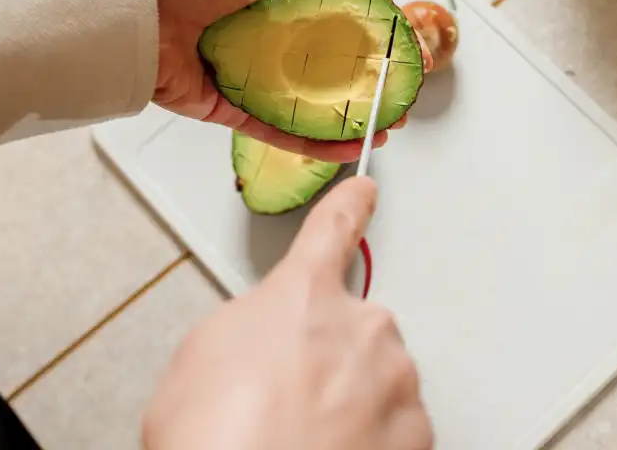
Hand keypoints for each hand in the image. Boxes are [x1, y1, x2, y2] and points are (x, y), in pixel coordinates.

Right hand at [142, 177, 432, 449]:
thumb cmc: (214, 438)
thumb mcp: (201, 354)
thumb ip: (249, 323)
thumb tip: (263, 337)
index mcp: (304, 296)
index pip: (332, 231)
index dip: (350, 207)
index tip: (365, 191)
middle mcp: (362, 329)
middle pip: (353, 329)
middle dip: (327, 357)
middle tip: (285, 399)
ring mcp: (394, 382)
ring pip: (379, 380)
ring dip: (351, 401)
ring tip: (301, 436)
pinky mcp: (416, 434)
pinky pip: (398, 428)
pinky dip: (373, 440)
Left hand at [147, 0, 425, 162]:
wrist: (137, 3)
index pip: (335, 18)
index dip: (369, 35)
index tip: (402, 50)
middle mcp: (263, 35)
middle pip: (325, 66)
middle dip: (365, 84)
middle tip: (399, 96)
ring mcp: (246, 74)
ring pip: (306, 105)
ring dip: (346, 119)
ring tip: (383, 128)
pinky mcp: (227, 109)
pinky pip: (275, 130)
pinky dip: (311, 142)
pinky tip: (345, 147)